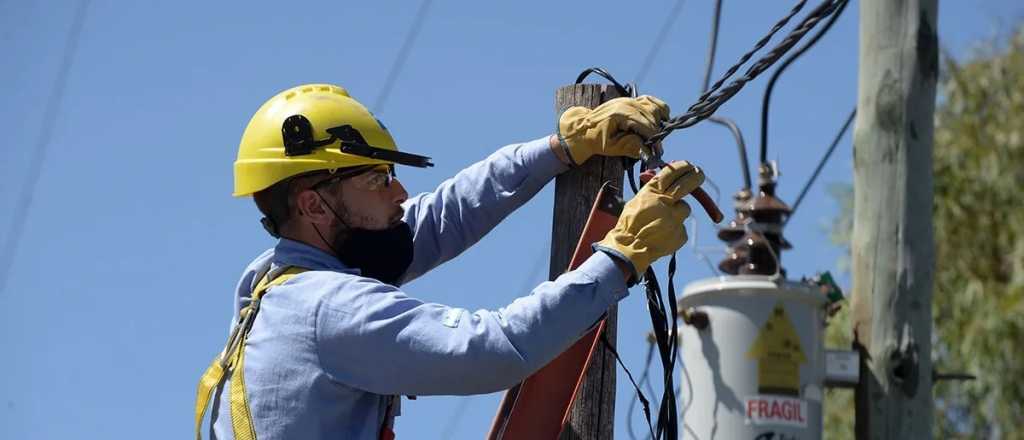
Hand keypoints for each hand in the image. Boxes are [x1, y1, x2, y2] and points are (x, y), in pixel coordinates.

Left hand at [557, 95, 669, 164]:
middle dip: (657, 134)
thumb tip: (649, 151)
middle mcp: (626, 103)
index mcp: (620, 113)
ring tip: (653, 138)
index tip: (657, 151)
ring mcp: (629, 99)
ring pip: (654, 108)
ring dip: (658, 123)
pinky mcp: (631, 100)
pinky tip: (658, 122)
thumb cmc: (596, 140)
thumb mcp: (611, 147)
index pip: (645, 125)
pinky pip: (651, 101)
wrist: (584, 128)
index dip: (654, 139)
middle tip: (656, 149)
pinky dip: (658, 110)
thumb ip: (630, 147)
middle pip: (652, 117)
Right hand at [594, 161, 704, 278]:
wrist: (629, 250)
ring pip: (684, 209)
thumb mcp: (636, 202)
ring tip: (661, 223)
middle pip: (686, 184)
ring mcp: (674, 219)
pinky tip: (662, 235)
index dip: (682, 166)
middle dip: (695, 178)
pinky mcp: (680, 234)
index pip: (670, 172)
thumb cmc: (630, 225)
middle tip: (700, 174)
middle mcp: (664, 203)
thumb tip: (666, 179)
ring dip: (677, 213)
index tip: (689, 165)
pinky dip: (675, 230)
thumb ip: (651, 191)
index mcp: (650, 193)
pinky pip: (682, 227)